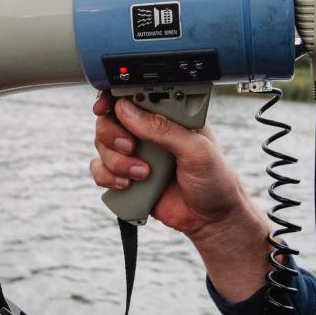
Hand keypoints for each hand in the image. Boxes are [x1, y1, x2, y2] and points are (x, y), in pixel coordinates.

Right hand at [90, 92, 269, 300]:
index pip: (136, 94)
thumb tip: (128, 111)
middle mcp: (150, 130)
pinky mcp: (127, 176)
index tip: (105, 106)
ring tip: (141, 174)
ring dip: (115, 160)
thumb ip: (164, 129)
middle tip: (130, 147)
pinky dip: (108, 177)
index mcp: (169, 114)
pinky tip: (128, 185)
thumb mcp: (196, 150)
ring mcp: (137, 152)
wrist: (211, 221)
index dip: (115, 95)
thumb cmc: (215, 181)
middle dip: (113, 134)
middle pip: (110, 117)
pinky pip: (101, 170)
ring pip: (102, 144)